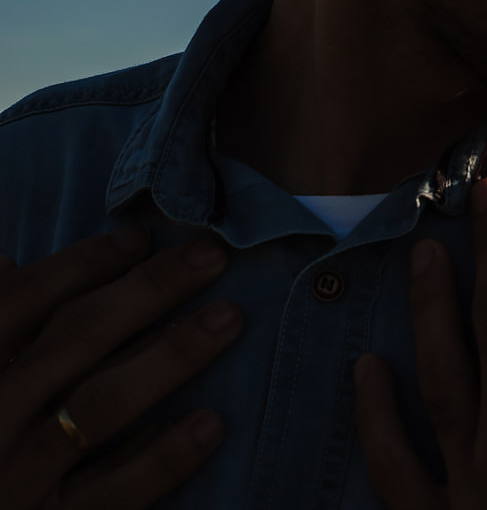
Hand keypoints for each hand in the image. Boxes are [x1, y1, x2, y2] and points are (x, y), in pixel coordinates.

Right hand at [0, 229, 242, 508]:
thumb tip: (6, 264)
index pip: (19, 303)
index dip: (80, 265)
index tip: (141, 239)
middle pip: (74, 341)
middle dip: (147, 290)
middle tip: (212, 257)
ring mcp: (18, 481)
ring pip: (101, 407)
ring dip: (170, 357)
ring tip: (227, 318)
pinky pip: (115, 493)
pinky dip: (163, 457)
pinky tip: (210, 423)